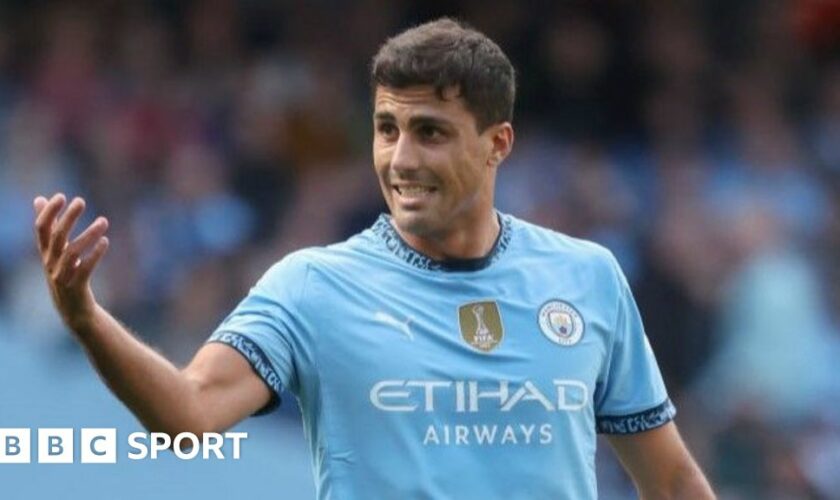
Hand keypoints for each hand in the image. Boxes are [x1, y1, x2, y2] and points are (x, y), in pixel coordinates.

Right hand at [33, 193, 109, 332]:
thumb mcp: (54, 251)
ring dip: (88, 235)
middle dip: (67, 218)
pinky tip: (105, 241)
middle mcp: (50, 263)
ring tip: (104, 221)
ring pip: (72, 252)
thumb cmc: (64, 274)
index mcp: (45, 253)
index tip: (61, 195)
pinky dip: (95, 254)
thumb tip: (39, 198)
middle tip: (80, 201)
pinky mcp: (76, 287)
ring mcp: (61, 276)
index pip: (40, 229)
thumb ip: (49, 226)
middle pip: (56, 237)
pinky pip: (84, 269)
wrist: (73, 310)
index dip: (48, 212)